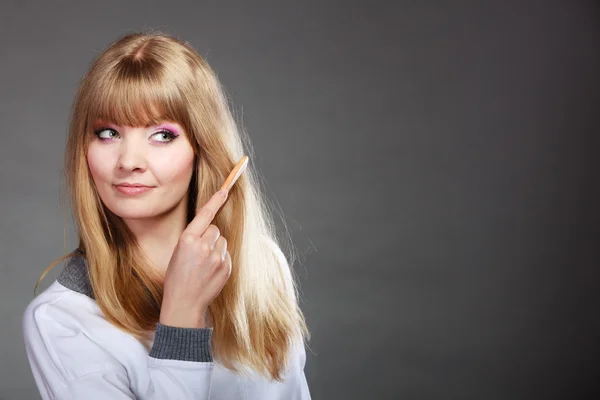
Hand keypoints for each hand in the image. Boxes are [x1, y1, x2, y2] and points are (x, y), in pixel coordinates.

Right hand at [159, 190, 231, 327]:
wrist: (184, 303)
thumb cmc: (176, 278)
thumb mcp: (178, 253)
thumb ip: (194, 239)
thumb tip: (211, 230)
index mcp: (187, 240)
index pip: (205, 215)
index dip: (215, 201)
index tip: (225, 190)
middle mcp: (204, 246)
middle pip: (214, 229)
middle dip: (209, 236)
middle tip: (198, 253)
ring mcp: (217, 257)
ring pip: (222, 241)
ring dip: (216, 248)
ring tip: (204, 264)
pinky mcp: (226, 267)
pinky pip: (226, 254)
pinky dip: (220, 259)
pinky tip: (210, 272)